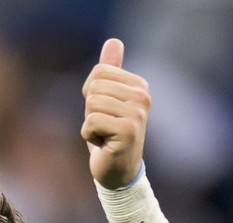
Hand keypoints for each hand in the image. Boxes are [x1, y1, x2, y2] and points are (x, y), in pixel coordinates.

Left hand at [81, 38, 148, 189]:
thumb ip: (110, 71)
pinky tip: (104, 144)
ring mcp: (138, 114)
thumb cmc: (108, 134)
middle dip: (90, 110)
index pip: (98, 72)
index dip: (91, 95)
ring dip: (90, 124)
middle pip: (94, 88)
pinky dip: (89, 136)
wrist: (117, 171)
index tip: (105, 112)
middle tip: (104, 127)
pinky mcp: (128, 131)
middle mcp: (143, 97)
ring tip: (105, 135)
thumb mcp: (107, 99)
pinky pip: (91, 122)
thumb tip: (113, 41)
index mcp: (139, 85)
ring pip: (91, 104)